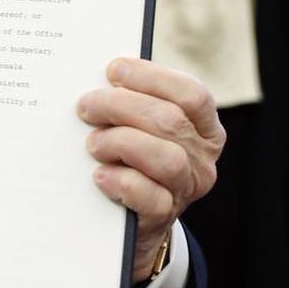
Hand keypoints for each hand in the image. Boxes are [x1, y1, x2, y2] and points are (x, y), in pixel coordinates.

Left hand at [77, 58, 223, 281]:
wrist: (130, 218)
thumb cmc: (131, 159)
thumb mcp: (140, 128)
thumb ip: (131, 104)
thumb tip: (97, 76)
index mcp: (203, 127)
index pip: (191, 94)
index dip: (152, 78)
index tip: (113, 70)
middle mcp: (202, 157)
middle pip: (170, 121)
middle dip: (120, 106)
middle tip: (85, 106)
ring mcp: (185, 188)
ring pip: (166, 158)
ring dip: (121, 142)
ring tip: (93, 144)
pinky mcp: (163, 216)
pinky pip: (149, 196)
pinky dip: (121, 181)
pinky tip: (99, 175)